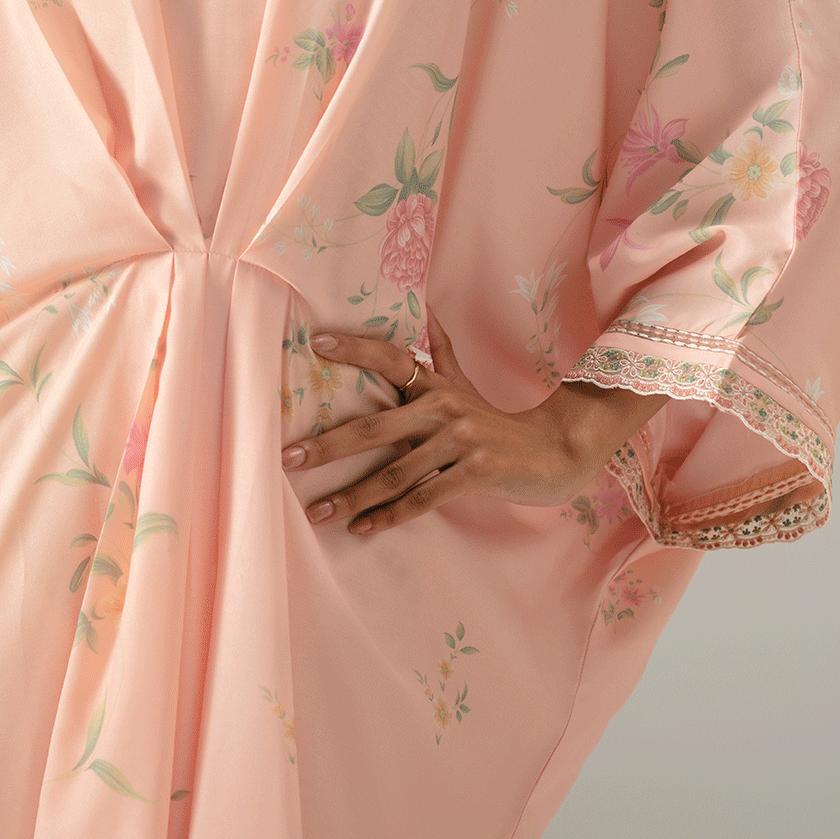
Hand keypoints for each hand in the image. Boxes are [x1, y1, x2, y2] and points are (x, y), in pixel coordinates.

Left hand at [281, 309, 651, 536]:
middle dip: (327, 446)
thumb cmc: (496, 422)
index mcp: (435, 385)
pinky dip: (390, 516)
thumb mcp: (466, 385)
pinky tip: (362, 529)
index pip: (389, 357)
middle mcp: (443, 408)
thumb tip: (427, 309)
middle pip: (373, 428)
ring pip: (393, 473)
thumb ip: (442, 352)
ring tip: (317, 511)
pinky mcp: (475, 473)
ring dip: (352, 496)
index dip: (354, 349)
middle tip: (286, 458)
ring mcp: (459, 441)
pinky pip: (422, 499)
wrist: (553, 451)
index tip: (315, 343)